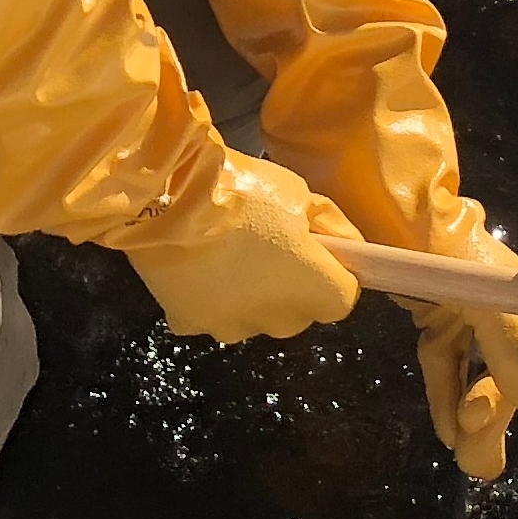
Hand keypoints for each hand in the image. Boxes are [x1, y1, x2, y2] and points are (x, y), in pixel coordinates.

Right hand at [118, 148, 362, 343]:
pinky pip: (209, 312)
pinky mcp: (192, 323)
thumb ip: (331, 224)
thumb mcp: (300, 192)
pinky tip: (197, 263)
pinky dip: (206, 295)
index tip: (318, 249)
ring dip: (248, 293)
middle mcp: (280, 321)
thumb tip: (347, 244)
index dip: (333, 271)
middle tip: (270, 243)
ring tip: (227, 251)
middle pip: (297, 311)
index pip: (343, 297)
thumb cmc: (244, 191)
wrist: (171, 197)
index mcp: (317, 291)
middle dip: (290, 284)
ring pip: (252, 315)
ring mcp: (234, 326)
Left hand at [400, 227, 517, 477]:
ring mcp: (469, 314)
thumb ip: (511, 346)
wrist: (397, 213)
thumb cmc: (447, 248)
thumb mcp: (487, 296)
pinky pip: (448, 364)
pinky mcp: (439, 320)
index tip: (476, 416)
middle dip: (491, 420)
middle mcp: (503, 310)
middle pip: (505, 378)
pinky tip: (447, 431)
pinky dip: (446, 394)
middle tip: (474, 463)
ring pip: (476, 377)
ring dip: (472, 419)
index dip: (507, 395)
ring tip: (469, 461)